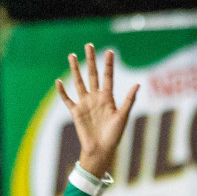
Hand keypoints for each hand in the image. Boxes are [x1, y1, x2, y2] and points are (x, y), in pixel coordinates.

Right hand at [57, 45, 140, 178]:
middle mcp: (96, 98)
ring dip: (75, 69)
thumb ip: (129, 100)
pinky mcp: (76, 112)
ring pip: (79, 82)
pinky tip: (59, 81)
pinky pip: (67, 99)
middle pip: (92, 75)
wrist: (101, 150)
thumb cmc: (114, 135)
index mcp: (108, 98)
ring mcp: (85, 104)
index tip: (110, 51)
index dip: (109, 64)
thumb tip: (138, 84)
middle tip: (89, 45)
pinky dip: (62, 91)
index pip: (108, 76)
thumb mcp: (123, 116)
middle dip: (91, 60)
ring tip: (72, 55)